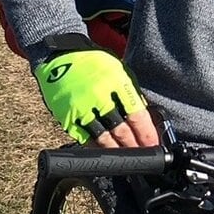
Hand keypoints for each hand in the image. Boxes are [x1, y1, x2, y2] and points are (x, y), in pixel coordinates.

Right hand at [33, 48, 158, 148]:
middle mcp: (98, 95)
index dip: (146, 134)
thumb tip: (143, 121)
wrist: (60, 56)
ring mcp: (80, 107)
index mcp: (116, 81)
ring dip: (117, 151)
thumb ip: (130, 95)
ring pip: (103, 138)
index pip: (136, 115)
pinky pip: (84, 139)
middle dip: (134, 146)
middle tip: (142, 154)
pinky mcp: (66, 117)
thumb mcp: (118, 71)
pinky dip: (97, 148)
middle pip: (120, 130)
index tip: (153, 144)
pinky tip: (106, 153)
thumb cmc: (94, 64)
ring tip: (126, 157)